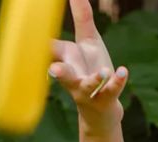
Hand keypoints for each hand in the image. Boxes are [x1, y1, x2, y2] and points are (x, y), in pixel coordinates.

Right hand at [49, 0, 127, 132]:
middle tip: (54, 69)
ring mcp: (89, 90)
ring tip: (102, 73)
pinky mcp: (106, 99)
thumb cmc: (91, 69)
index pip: (52, 50)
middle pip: (62, 73)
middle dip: (59, 71)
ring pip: (86, 86)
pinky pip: (111, 91)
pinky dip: (118, 82)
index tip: (34, 34)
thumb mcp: (88, 42)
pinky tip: (123, 70)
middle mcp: (72, 76)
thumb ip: (82, 18)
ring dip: (93, 80)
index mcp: (64, 60)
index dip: (44, 45)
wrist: (101, 108)